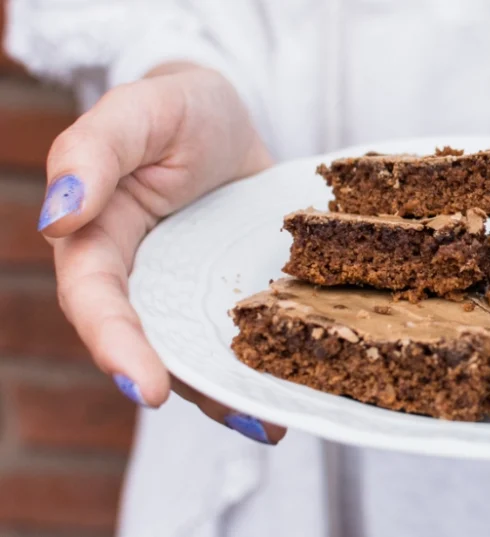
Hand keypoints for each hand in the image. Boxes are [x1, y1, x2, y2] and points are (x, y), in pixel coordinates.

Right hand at [40, 63, 285, 443]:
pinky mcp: (225, 295)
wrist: (222, 118)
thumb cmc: (174, 108)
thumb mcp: (136, 110)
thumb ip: (91, 152)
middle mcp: (139, 278)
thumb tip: (57, 218)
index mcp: (98, 238)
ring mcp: (185, 292)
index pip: (96, 299)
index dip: (116, 345)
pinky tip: (289, 400)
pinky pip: (235, 338)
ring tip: (272, 420)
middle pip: (150, 343)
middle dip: (186, 385)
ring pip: (195, 352)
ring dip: (228, 393)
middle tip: (241, 416)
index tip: (146, 387)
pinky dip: (255, 370)